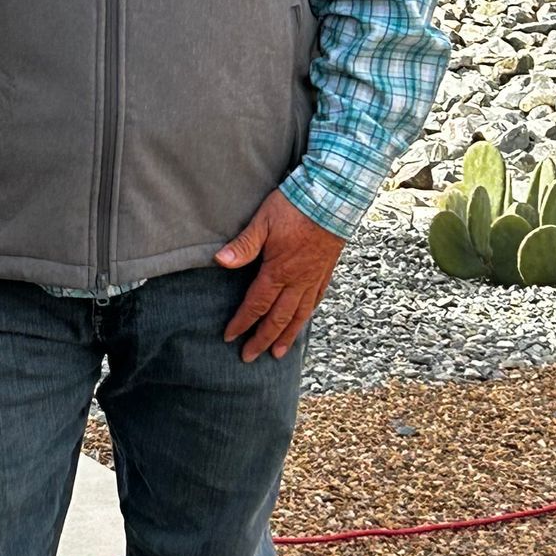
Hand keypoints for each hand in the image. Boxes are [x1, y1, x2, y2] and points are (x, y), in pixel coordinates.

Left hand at [216, 190, 343, 361]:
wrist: (334, 199)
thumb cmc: (295, 207)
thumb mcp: (263, 222)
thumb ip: (244, 245)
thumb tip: (221, 261)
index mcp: (278, 271)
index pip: (256, 305)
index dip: (242, 323)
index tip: (230, 337)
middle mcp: (297, 281)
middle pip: (278, 319)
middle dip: (263, 340)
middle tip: (250, 357)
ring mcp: (313, 278)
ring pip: (299, 315)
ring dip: (287, 336)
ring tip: (278, 353)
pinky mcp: (325, 271)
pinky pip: (316, 300)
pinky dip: (307, 316)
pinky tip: (303, 322)